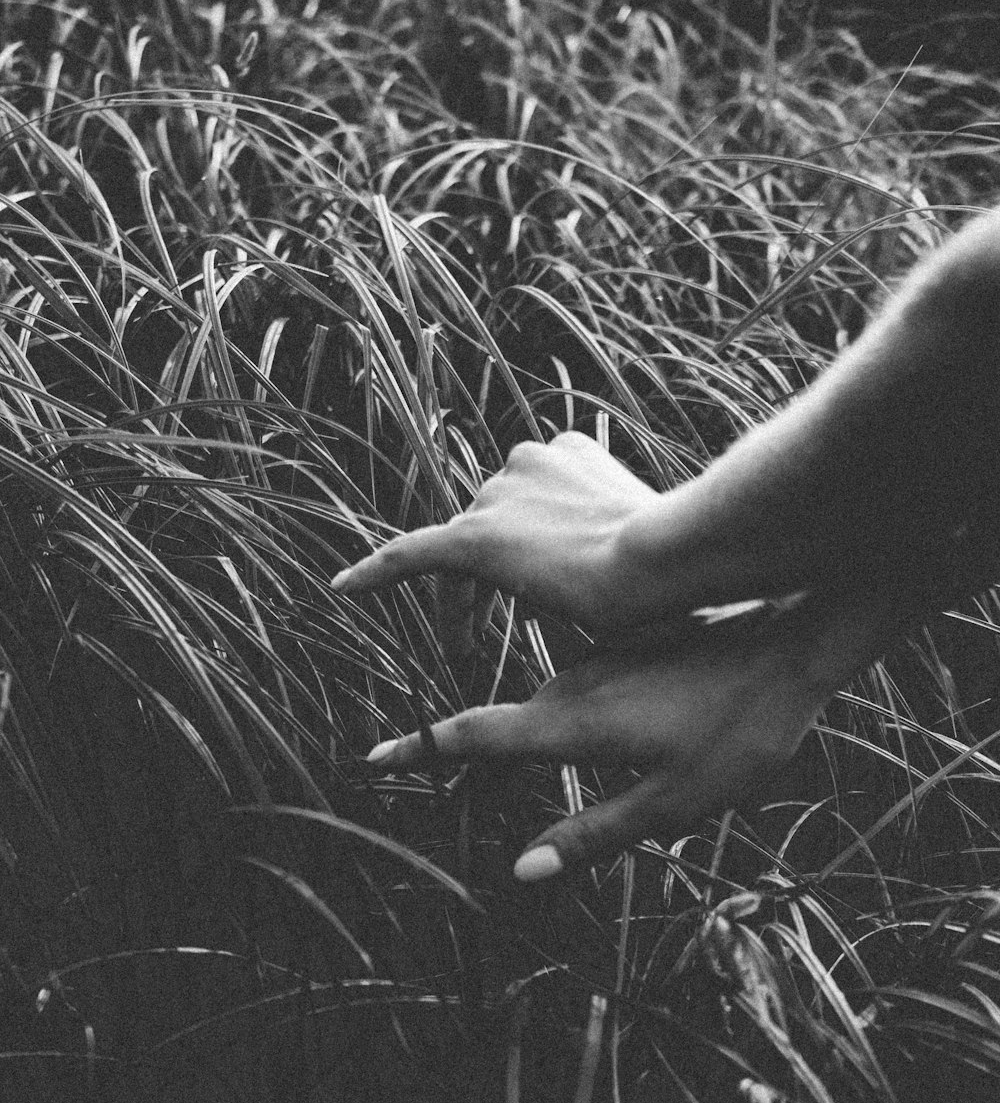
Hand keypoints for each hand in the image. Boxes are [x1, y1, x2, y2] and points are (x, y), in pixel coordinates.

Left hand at [332, 432, 661, 655]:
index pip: (528, 501)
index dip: (521, 550)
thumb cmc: (677, 568)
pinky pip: (411, 554)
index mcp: (572, 452)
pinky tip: (344, 589)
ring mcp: (502, 495)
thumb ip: (618, 550)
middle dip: (486, 578)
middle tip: (479, 640)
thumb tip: (622, 583)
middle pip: (490, 522)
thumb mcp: (646, 550)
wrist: (671, 562)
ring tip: (464, 650)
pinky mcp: (478, 537)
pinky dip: (377, 571)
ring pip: (460, 550)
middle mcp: (529, 457)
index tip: (528, 593)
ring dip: (458, 600)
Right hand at [366, 603, 831, 879]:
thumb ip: (594, 837)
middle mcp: (572, 686)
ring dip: (507, 732)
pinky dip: (555, 713)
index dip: (419, 750)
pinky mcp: (628, 654)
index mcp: (572, 723)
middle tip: (410, 770)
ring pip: (537, 706)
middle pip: (496, 725)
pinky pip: (573, 688)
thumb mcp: (674, 803)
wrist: (795, 641)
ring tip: (482, 762)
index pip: (473, 737)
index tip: (370, 759)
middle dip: (452, 751)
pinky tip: (574, 731)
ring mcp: (599, 664)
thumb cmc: (741, 730)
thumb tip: (520, 873)